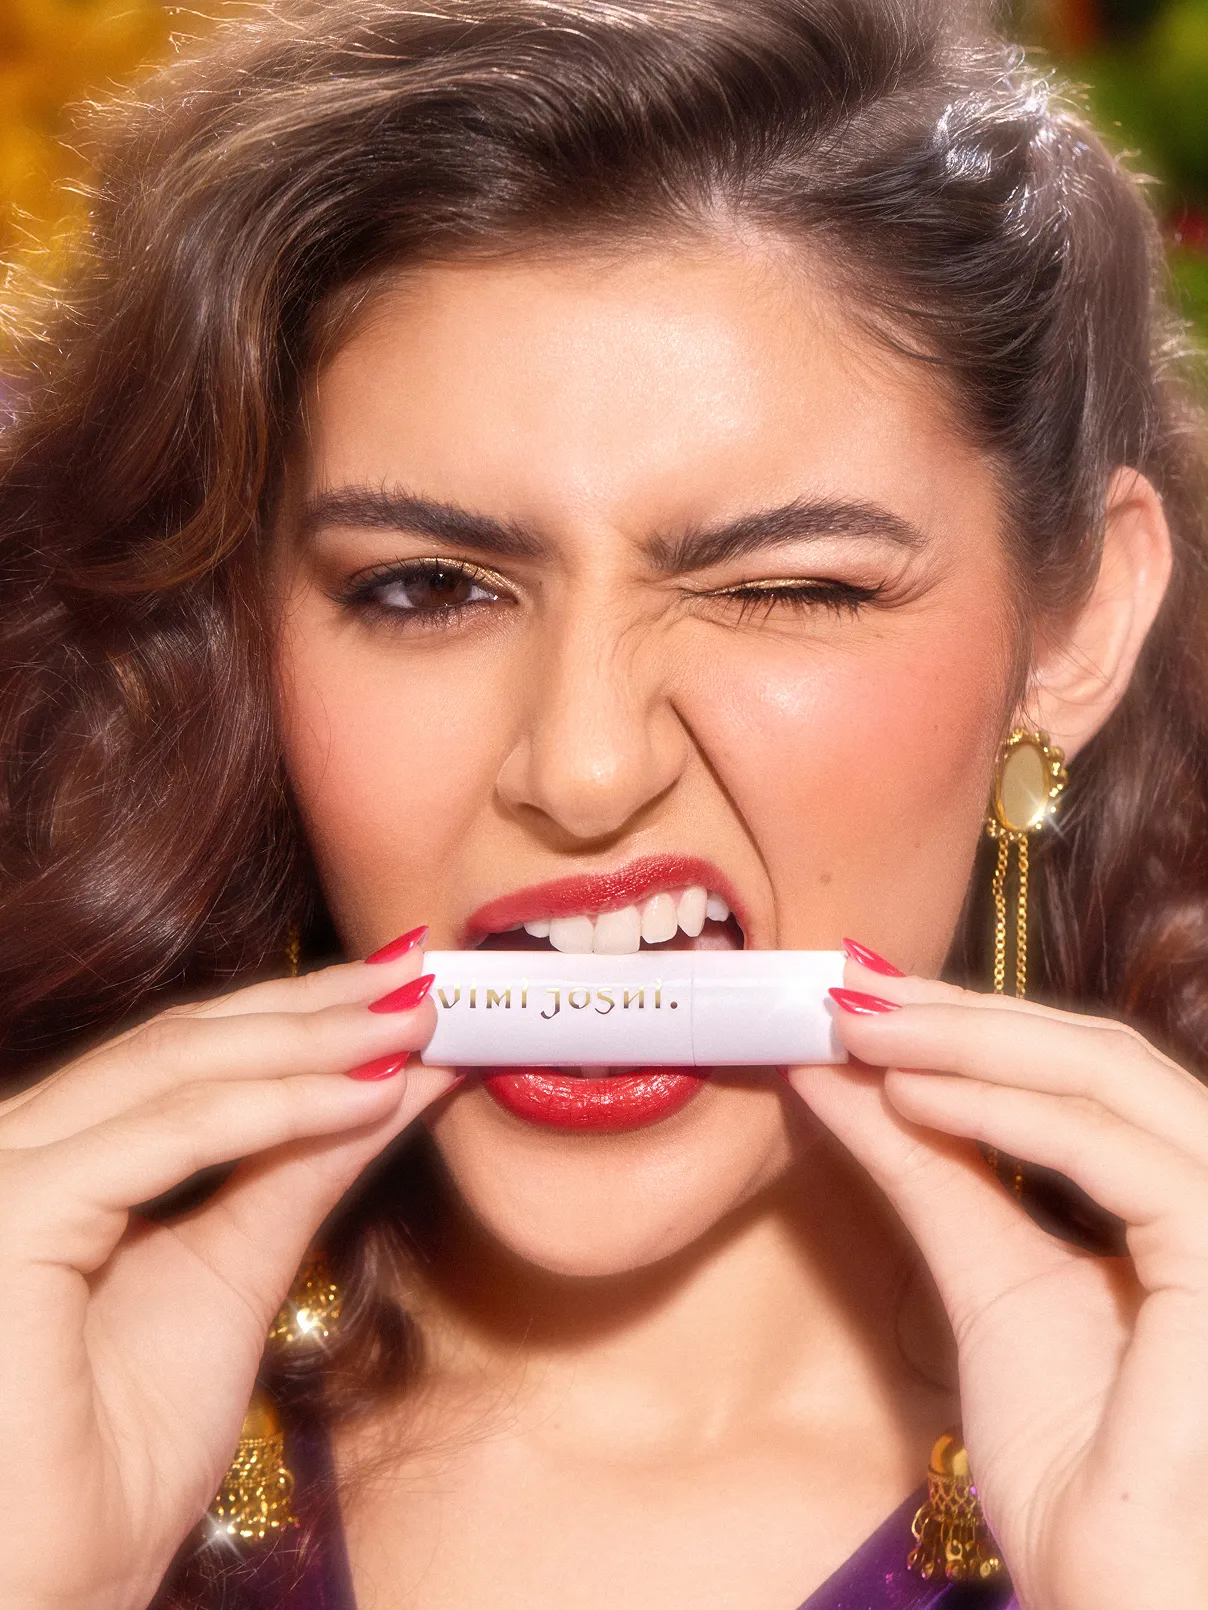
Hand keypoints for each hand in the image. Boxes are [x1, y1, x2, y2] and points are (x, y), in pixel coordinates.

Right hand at [0, 940, 452, 1609]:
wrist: (51, 1594)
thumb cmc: (118, 1455)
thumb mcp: (237, 1271)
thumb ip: (303, 1166)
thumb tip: (401, 1075)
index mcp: (60, 1163)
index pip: (188, 1053)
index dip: (302, 1011)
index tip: (408, 986)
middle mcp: (20, 1149)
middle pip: (183, 1040)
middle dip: (318, 1004)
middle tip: (425, 976)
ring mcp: (6, 1176)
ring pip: (174, 1068)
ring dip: (312, 1038)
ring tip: (417, 1021)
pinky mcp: (12, 1215)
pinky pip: (160, 1137)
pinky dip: (274, 1109)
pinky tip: (367, 1094)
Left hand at [788, 956, 1207, 1609]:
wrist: (1111, 1592)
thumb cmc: (1072, 1462)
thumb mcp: (981, 1273)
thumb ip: (922, 1165)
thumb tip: (832, 1072)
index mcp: (1185, 1197)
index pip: (1089, 1072)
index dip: (977, 1023)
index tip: (868, 999)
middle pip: (1103, 1055)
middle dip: (965, 1015)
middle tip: (851, 993)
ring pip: (1112, 1077)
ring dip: (972, 1041)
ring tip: (861, 1029)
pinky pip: (1117, 1153)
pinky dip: (1004, 1109)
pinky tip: (909, 1093)